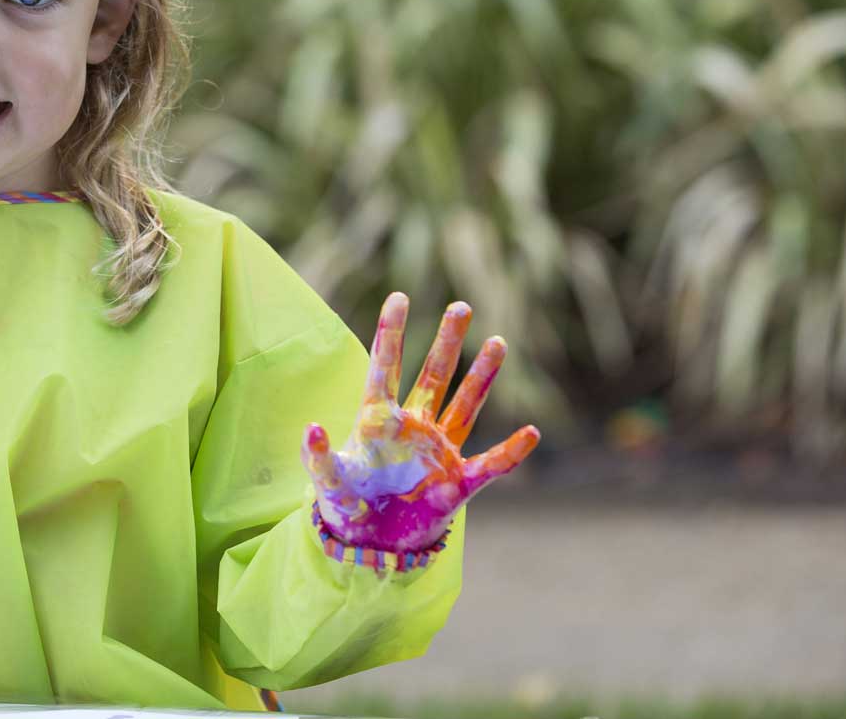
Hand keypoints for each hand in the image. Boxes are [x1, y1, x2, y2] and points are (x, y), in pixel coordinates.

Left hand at [302, 292, 539, 553]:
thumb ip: (318, 458)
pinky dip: (510, 453)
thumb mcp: (328, 483)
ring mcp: (438, 452)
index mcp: (378, 421)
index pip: (386, 368)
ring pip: (464, 406)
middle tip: (461, 306)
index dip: (392, 333)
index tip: (399, 297)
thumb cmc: (347, 507)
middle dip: (447, 342)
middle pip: (433, 376)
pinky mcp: (457, 483)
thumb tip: (314, 427)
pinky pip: (490, 465)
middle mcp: (413, 428)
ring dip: (481, 377)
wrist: (372, 547)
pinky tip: (531, 433)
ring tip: (497, 342)